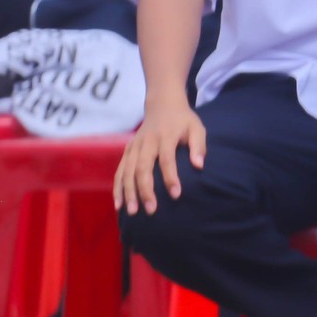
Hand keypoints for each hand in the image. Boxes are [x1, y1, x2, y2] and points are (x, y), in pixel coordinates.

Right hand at [115, 95, 206, 213]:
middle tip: (152, 210)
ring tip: (133, 212)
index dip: (170, 177)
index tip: (176, 195)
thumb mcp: (196, 128)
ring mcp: (134, 146)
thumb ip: (199, 146)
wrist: (162, 105)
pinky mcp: (127, 150)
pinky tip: (119, 205)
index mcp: (165, 136)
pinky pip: (119, 171)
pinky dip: (118, 188)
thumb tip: (199, 166)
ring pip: (127, 171)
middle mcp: (146, 142)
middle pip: (142, 168)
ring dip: (129, 193)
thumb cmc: (183, 121)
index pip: (167, 159)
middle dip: (145, 190)